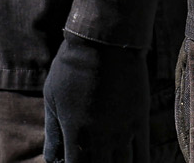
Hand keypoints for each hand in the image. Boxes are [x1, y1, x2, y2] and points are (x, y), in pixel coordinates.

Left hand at [42, 31, 148, 162]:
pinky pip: (142, 155)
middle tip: (93, 159)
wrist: (105, 41)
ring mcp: (122, 130)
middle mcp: (100, 138)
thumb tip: (51, 159)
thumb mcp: (52, 98)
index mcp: (75, 133)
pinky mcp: (140, 120)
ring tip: (110, 160)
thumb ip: (53, 132)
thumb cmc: (72, 66)